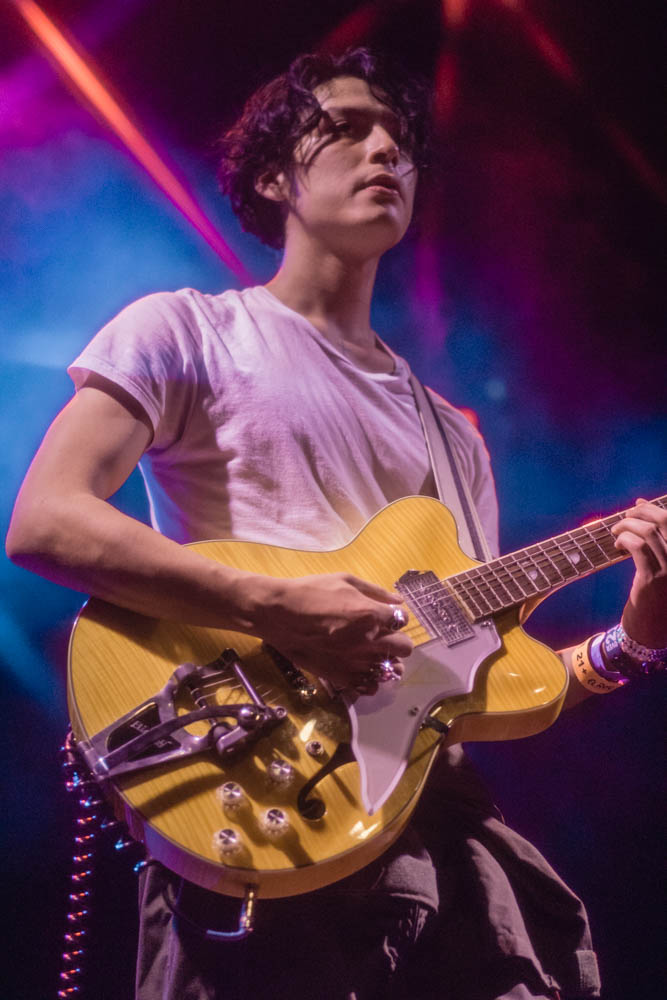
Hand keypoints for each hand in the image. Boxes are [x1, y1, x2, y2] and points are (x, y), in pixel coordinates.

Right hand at [251, 573, 412, 691]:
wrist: (279, 615)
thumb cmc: (311, 592)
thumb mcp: (345, 580)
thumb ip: (375, 591)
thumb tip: (398, 600)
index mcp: (371, 614)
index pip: (402, 620)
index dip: (395, 616)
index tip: (385, 615)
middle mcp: (369, 641)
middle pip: (405, 648)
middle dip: (398, 639)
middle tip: (384, 634)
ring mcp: (356, 662)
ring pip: (391, 669)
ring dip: (387, 660)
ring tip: (374, 653)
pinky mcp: (342, 677)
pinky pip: (370, 686)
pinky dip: (371, 679)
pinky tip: (362, 668)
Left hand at [611, 498, 666, 647]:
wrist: (651, 630)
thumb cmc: (654, 596)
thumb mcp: (661, 566)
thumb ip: (655, 542)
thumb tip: (640, 508)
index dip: (654, 508)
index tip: (638, 504)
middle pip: (664, 521)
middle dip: (640, 513)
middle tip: (624, 517)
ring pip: (648, 531)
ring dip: (627, 525)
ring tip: (616, 532)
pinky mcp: (653, 579)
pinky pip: (638, 546)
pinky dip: (624, 539)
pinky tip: (618, 546)